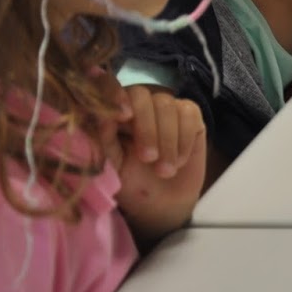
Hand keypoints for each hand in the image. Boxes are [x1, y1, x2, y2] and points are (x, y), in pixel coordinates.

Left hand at [108, 85, 206, 245]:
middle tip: (148, 158)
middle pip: (142, 95)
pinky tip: (179, 160)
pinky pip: (189, 114)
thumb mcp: (111, 165)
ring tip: (164, 171)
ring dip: (167, 140)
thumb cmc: (130, 182)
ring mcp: (166, 107)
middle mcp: (139, 104)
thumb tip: (102, 115)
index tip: (123, 117)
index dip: (116, 95)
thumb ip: (104, 139)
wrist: (162, 203)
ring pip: (168, 106)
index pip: (110, 88)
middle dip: (146, 128)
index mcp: (113, 111)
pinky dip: (184, 139)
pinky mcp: (190, 115)